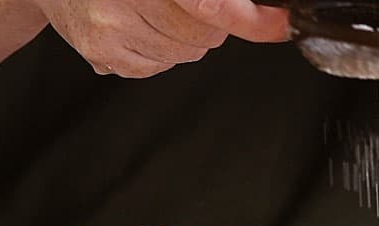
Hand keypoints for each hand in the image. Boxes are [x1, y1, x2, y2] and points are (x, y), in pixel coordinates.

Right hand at [31, 0, 288, 77]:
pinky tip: (140, 28)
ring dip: (185, 37)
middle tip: (186, 3)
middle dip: (210, 21)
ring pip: (185, 51)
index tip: (277, 25)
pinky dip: (160, 51)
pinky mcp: (102, 54)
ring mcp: (110, 28)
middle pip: (204, 32)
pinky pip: (157, 66)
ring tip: (155, 12)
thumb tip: (250, 10)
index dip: (249, 18)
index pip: (210, 3)